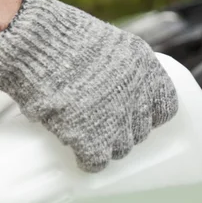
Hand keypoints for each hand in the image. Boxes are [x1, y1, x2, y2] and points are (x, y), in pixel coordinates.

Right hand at [0, 0, 178, 171]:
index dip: (149, 114)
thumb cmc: (65, 40)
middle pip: (139, 131)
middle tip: (103, 122)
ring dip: (106, 145)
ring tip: (87, 134)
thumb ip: (125, 72)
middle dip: (123, 129)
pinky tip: (79, 154)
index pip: (165, 108)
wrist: (36, 46)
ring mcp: (117, 122)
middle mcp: (138, 98)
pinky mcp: (92, 140)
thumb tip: (125, 92)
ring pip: (121, 149)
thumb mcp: (111, 46)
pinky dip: (87, 160)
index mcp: (147, 72)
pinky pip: (97, 162)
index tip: (136, 114)